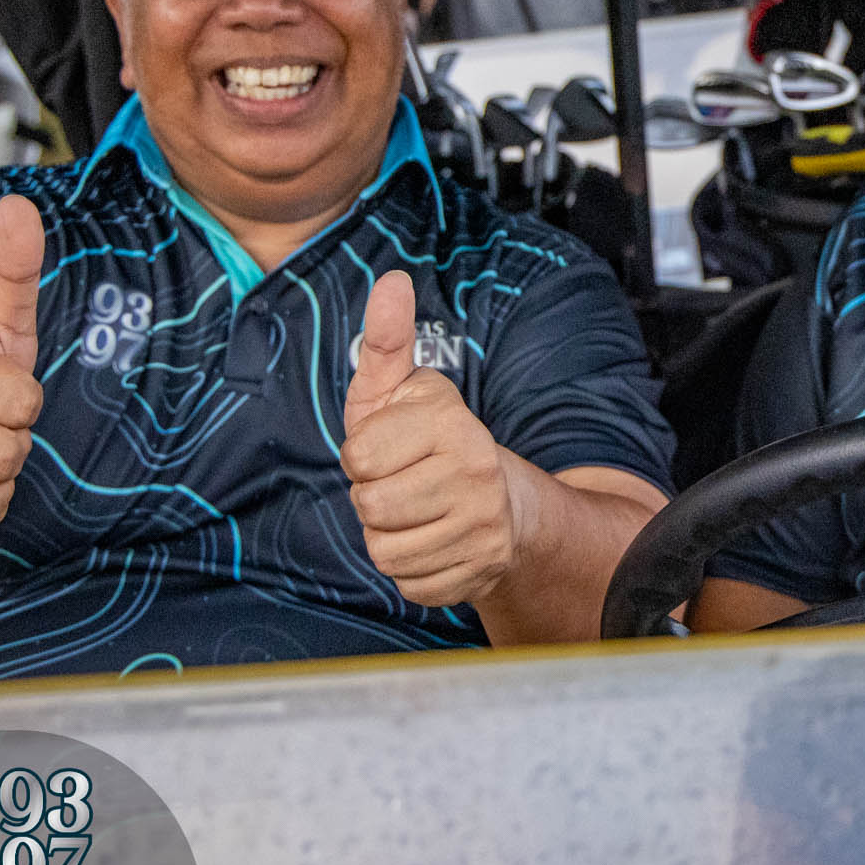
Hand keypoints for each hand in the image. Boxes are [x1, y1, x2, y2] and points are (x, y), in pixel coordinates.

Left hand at [341, 271, 524, 607]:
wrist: (505, 504)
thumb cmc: (432, 442)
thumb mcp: (403, 389)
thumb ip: (387, 340)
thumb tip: (390, 280)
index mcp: (452, 422)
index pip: (358, 455)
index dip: (362, 455)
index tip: (391, 448)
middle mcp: (475, 472)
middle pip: (370, 505)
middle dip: (373, 498)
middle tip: (403, 483)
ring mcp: (482, 526)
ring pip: (385, 550)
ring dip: (389, 536)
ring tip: (416, 513)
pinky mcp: (479, 572)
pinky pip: (408, 584)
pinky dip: (412, 569)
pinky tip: (434, 542)